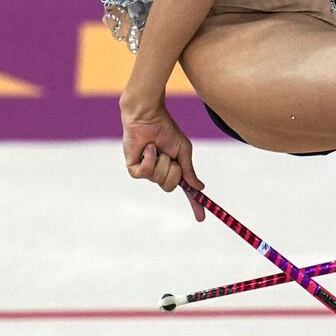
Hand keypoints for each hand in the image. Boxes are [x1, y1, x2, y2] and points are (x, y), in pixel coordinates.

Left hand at [121, 100, 205, 221]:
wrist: (149, 116)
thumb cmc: (166, 130)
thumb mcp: (183, 151)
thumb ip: (189, 170)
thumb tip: (199, 188)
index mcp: (173, 169)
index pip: (185, 190)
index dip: (194, 204)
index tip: (201, 218)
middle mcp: (159, 173)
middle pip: (170, 186)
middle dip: (173, 170)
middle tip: (169, 155)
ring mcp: (147, 172)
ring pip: (158, 179)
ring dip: (161, 161)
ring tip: (156, 147)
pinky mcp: (134, 169)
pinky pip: (145, 173)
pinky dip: (149, 159)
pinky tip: (147, 148)